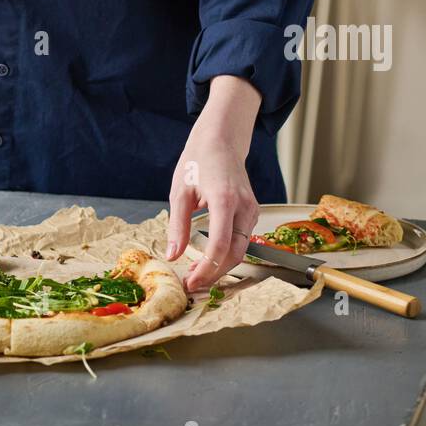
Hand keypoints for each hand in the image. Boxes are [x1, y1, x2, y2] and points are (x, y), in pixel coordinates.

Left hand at [166, 111, 259, 293]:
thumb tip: (173, 255)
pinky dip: (227, 254)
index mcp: (224, 199)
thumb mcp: (180, 191)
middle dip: (214, 274)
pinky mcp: (252, 212)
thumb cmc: (199, 160)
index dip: (206, 269)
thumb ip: (177, 225)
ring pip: (241, 250)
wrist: (221, 141)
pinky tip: (209, 259)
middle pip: (235, 254)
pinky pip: (242, 240)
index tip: (190, 281)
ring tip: (196, 274)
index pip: (220, 245)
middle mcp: (244, 207)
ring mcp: (252, 210)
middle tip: (191, 284)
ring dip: (220, 267)